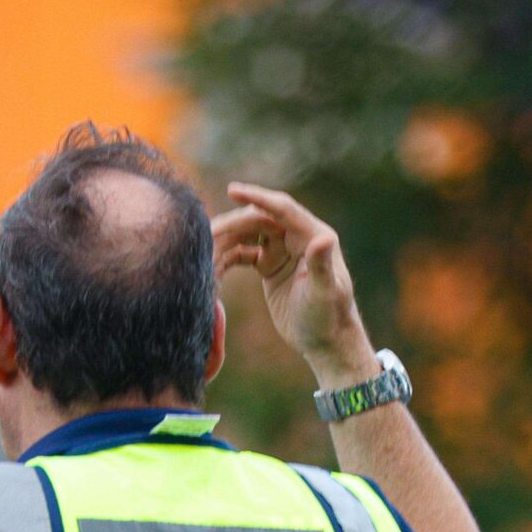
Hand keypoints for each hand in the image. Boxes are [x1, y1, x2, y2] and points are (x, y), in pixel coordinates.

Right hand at [211, 183, 378, 388]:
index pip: (282, 209)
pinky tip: (212, 270)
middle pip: (259, 220)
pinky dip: (227, 259)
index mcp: (312, 236)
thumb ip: (321, 265)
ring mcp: (282, 251)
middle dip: (232, 225)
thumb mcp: (324, 292)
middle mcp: (297, 238)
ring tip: (203, 254)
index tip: (232, 190)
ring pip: (248, 235)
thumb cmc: (328, 318)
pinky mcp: (270, 265)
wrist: (324, 341)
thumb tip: (324, 237)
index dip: (258, 198)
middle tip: (206, 234)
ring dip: (226, 241)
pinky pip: (243, 253)